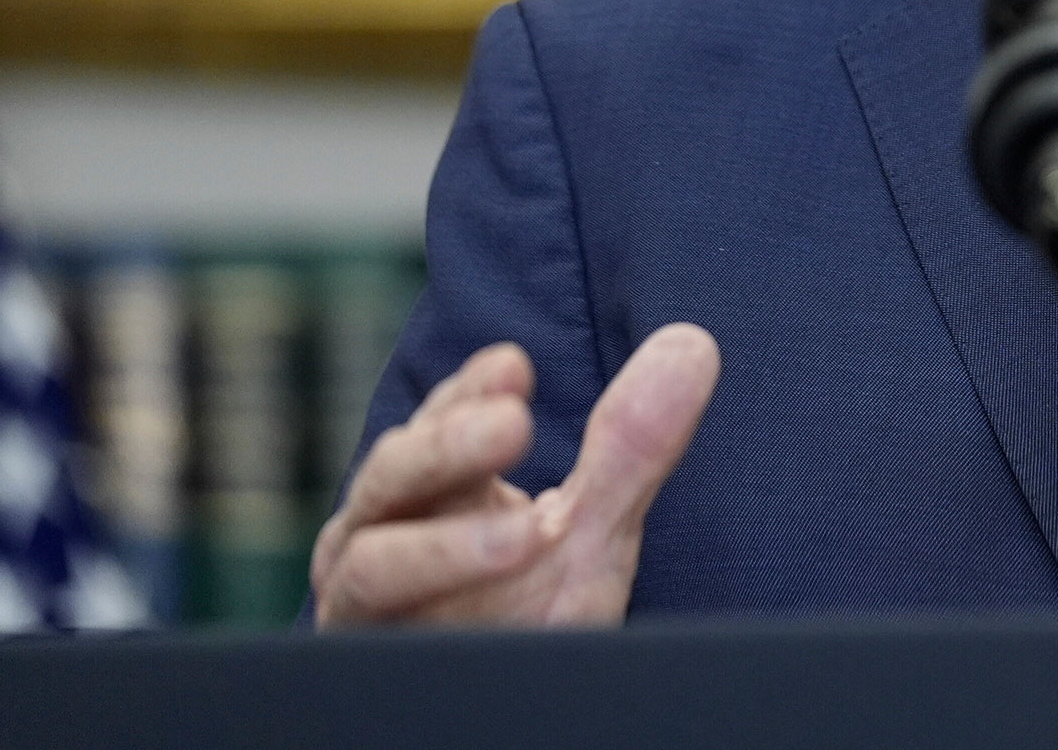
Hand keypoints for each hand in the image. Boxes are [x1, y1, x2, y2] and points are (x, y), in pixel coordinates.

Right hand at [311, 323, 720, 627]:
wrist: (496, 711)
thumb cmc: (525, 616)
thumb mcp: (588, 533)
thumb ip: (629, 449)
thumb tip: (693, 346)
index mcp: (427, 493)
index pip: (435, 424)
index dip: (467, 393)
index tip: (514, 366)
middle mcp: (380, 538)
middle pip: (393, 478)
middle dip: (448, 448)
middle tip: (513, 424)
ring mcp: (364, 607)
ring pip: (373, 564)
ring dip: (447, 548)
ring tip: (535, 532)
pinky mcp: (366, 667)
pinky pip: (377, 647)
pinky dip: (432, 624)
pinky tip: (495, 611)